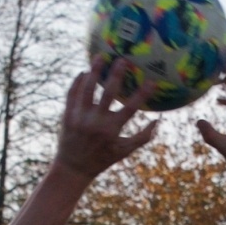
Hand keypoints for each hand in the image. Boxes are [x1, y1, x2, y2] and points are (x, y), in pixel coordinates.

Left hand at [55, 61, 157, 180]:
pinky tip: (84, 72)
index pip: (130, 108)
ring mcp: (80, 117)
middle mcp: (95, 122)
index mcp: (111, 130)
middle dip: (116, 74)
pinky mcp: (67, 114)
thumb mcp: (124, 151)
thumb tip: (158, 121)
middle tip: (123, 59)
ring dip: (94, 71)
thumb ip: (142, 137)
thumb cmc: (102, 159)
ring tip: (100, 56)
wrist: (73, 167)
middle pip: (108, 93)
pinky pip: (72, 93)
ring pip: (87, 88)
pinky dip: (78, 81)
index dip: (142, 94)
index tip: (152, 82)